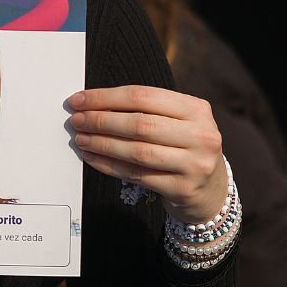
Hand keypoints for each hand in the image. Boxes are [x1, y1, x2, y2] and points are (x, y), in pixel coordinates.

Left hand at [69, 85, 227, 224]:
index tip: (80, 100)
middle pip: (140, 123)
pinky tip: (92, 158)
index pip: (144, 96)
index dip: (107, 97)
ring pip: (137, 151)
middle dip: (101, 121)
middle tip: (76, 120)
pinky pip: (137, 175)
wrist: (210, 189)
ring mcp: (194, 164)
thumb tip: (92, 103)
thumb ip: (146, 110)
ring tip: (81, 139)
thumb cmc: (183, 147)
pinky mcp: (182, 188)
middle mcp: (201, 135)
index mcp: (197, 108)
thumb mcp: (177, 121)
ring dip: (102, 144)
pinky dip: (109, 165)